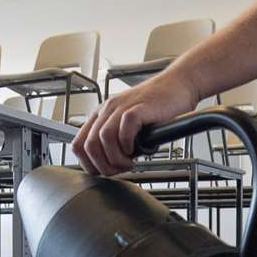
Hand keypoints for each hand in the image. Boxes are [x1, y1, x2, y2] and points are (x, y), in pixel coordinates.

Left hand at [73, 72, 198, 174]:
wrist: (177, 85)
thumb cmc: (156, 105)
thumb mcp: (128, 123)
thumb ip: (116, 139)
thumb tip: (110, 165)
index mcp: (101, 115)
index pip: (78, 145)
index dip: (89, 164)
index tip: (103, 171)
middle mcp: (107, 110)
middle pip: (89, 145)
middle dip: (103, 165)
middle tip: (119, 169)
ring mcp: (122, 107)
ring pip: (104, 138)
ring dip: (115, 158)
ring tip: (129, 162)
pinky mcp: (138, 108)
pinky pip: (124, 129)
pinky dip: (128, 144)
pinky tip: (137, 149)